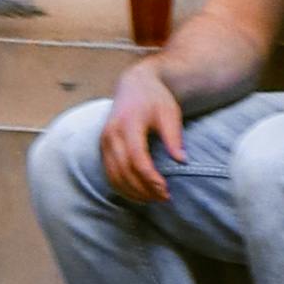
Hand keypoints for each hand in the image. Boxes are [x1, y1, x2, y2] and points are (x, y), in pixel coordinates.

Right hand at [101, 60, 185, 203]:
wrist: (135, 84)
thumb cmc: (155, 98)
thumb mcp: (170, 112)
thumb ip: (174, 136)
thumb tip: (182, 161)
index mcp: (129, 124)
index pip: (137, 159)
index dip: (150, 179)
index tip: (166, 191)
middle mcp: (112, 134)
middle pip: (124, 171)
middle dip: (143, 190)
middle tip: (163, 198)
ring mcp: (104, 141)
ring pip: (114, 176)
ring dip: (132, 192)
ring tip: (152, 199)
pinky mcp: (102, 147)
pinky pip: (109, 174)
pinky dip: (122, 187)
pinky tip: (138, 193)